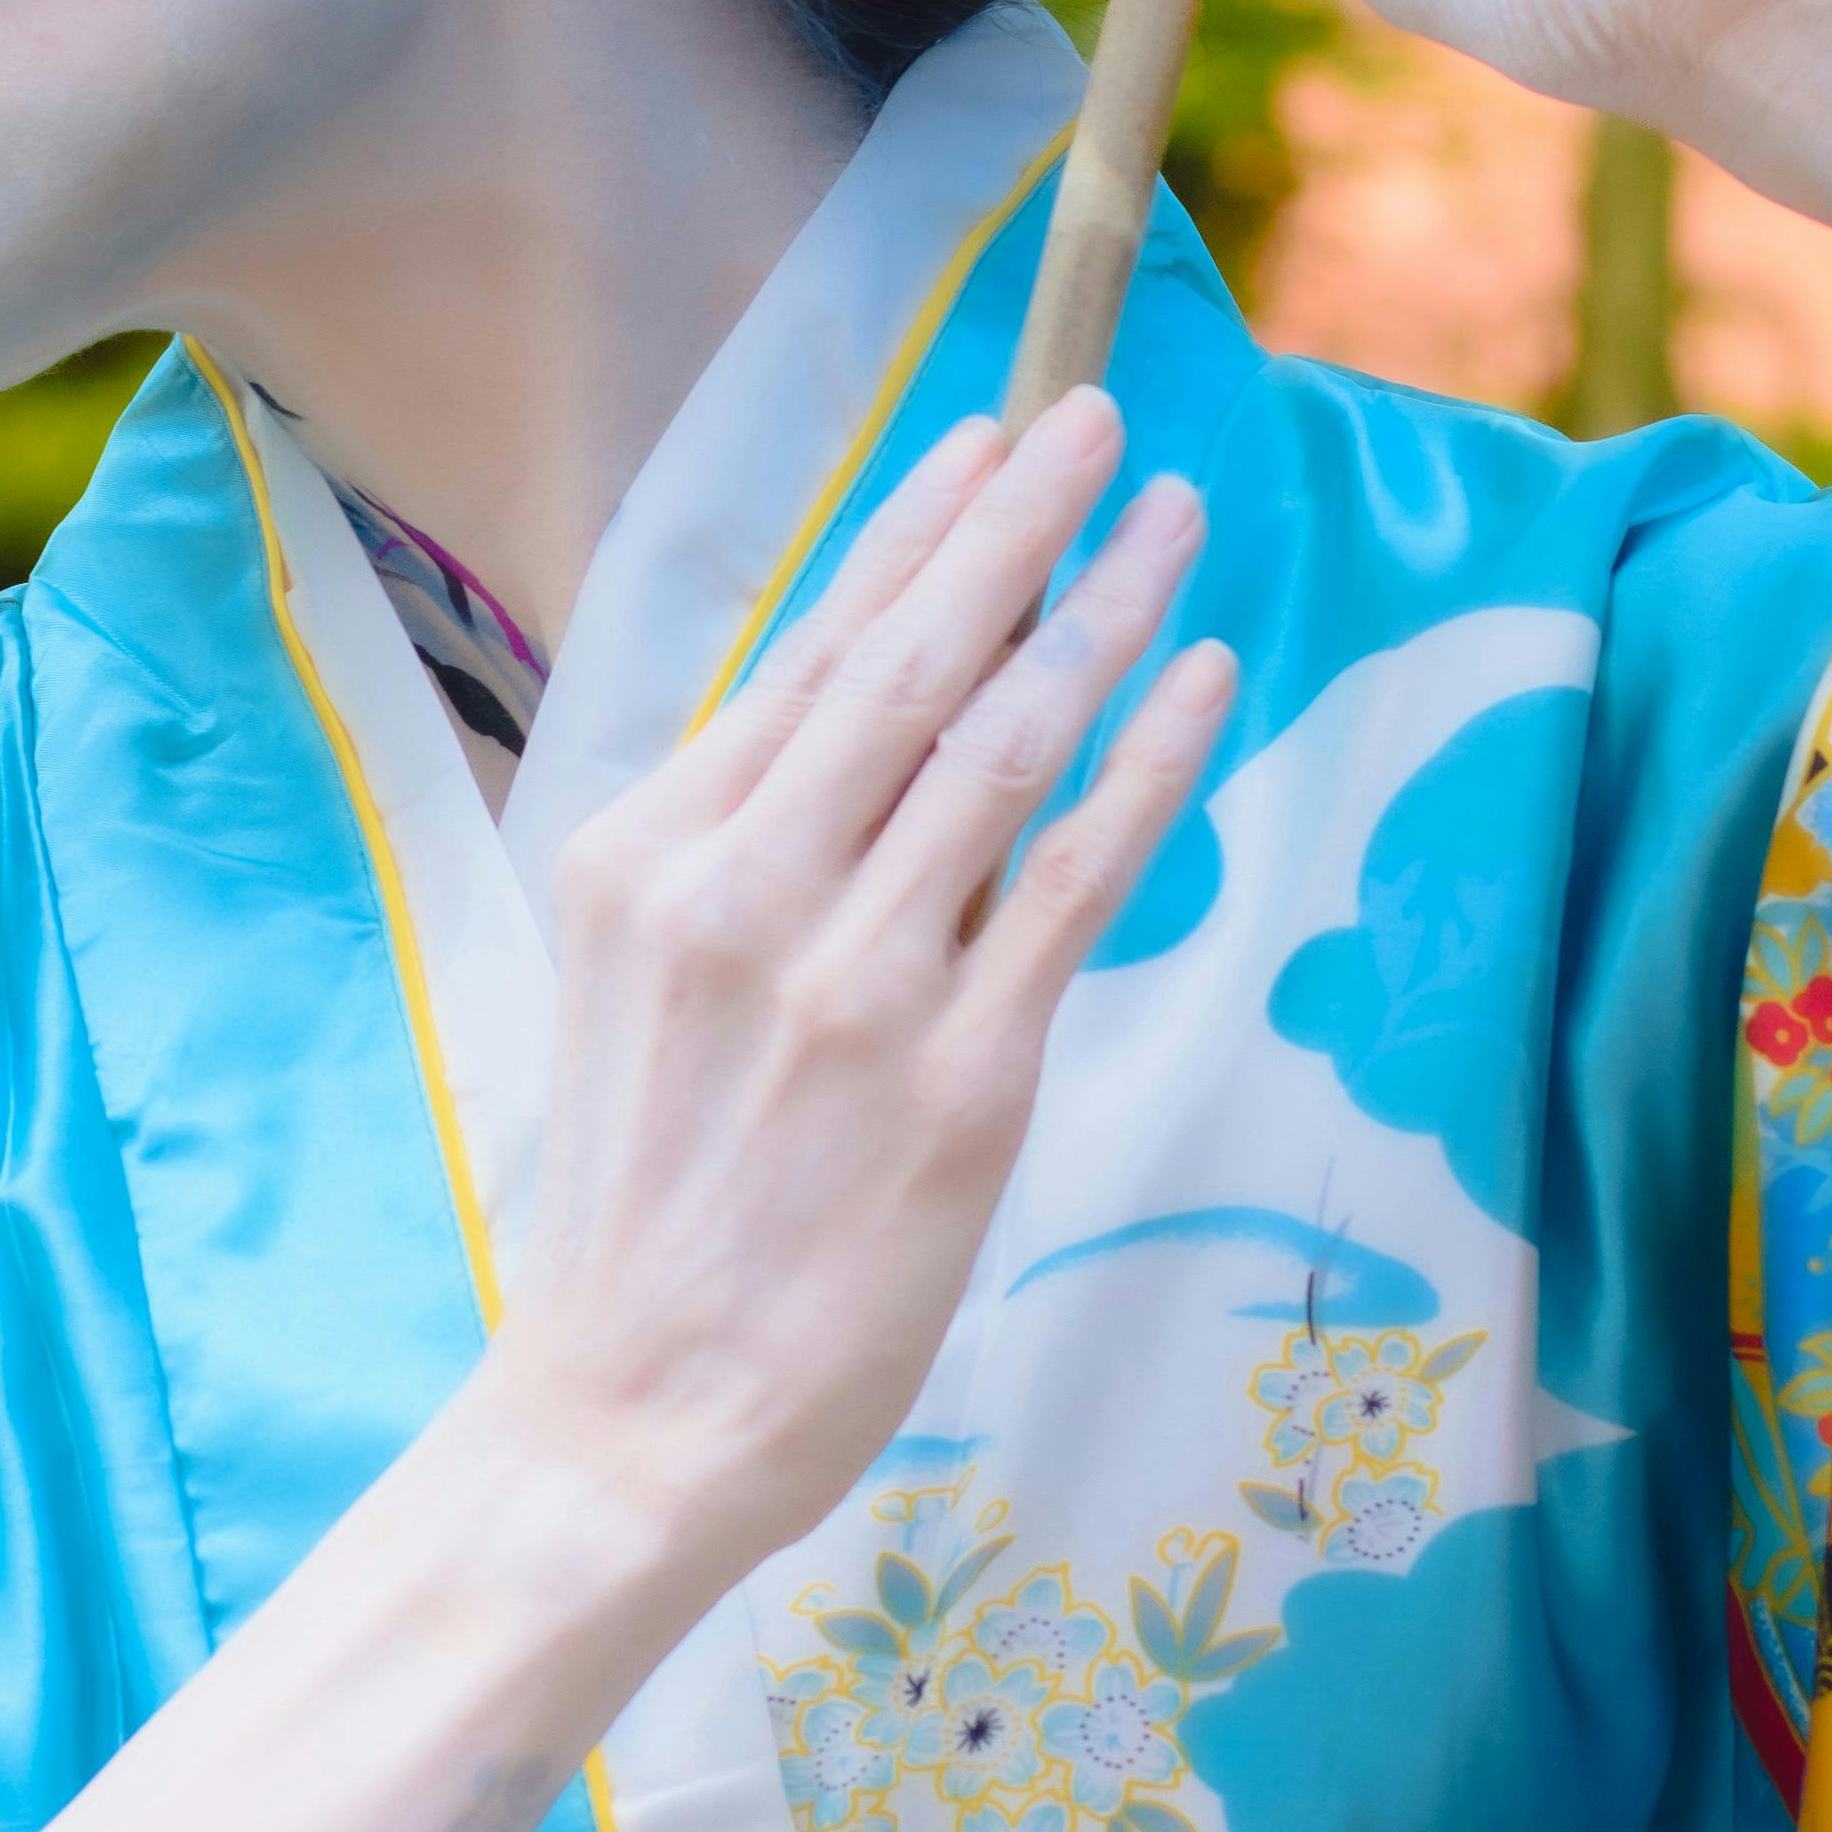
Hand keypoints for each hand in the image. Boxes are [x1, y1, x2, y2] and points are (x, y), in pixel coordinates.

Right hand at [499, 397, 1229, 1578]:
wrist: (629, 1413)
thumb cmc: (647, 1203)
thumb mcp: (637, 983)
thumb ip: (740, 850)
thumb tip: (875, 716)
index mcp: (644, 857)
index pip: (804, 653)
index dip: (912, 534)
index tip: (986, 442)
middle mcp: (740, 893)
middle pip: (905, 662)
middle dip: (1014, 523)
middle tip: (1095, 418)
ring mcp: (852, 983)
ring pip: (1000, 747)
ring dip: (1101, 613)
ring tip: (1172, 520)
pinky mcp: (959, 1079)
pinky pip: (1075, 881)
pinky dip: (1148, 764)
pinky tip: (1202, 678)